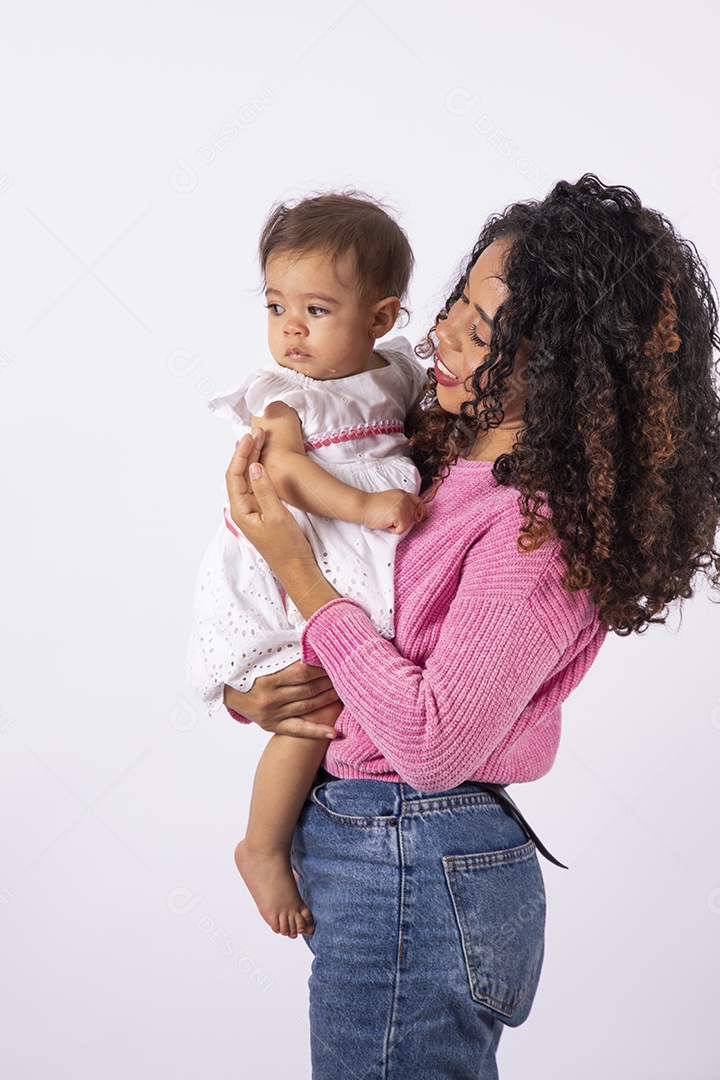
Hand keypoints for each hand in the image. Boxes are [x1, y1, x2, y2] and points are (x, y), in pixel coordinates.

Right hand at [224, 662, 340, 738]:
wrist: (225, 689)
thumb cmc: (247, 669)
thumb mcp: (261, 657)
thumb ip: (284, 652)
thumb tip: (310, 638)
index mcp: (267, 677)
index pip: (303, 672)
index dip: (322, 667)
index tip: (336, 660)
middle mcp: (269, 698)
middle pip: (309, 688)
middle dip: (330, 681)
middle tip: (347, 674)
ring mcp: (271, 713)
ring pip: (308, 706)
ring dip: (329, 698)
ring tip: (346, 691)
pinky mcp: (271, 725)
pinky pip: (298, 730)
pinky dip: (316, 731)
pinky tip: (333, 732)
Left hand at [226, 433, 340, 618]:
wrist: (297, 568)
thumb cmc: (287, 547)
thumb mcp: (277, 516)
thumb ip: (265, 491)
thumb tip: (255, 467)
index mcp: (240, 510)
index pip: (234, 475)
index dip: (241, 454)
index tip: (251, 437)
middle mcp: (243, 509)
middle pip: (239, 474)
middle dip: (247, 452)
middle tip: (259, 434)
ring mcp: (253, 510)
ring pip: (248, 479)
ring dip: (254, 460)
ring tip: (262, 442)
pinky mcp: (263, 512)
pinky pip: (258, 486)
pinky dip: (261, 472)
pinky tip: (267, 463)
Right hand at [362, 489, 426, 533]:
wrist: (362, 506)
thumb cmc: (373, 507)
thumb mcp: (391, 501)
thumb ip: (402, 505)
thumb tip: (414, 516)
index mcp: (403, 494)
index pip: (420, 502)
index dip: (421, 512)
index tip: (420, 518)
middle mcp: (405, 498)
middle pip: (415, 515)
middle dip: (405, 521)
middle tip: (391, 518)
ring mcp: (402, 505)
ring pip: (408, 524)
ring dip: (398, 525)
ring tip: (387, 519)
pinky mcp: (399, 514)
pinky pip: (402, 529)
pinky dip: (393, 529)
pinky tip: (385, 522)